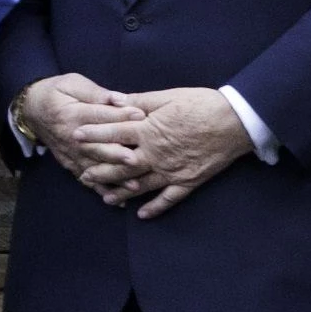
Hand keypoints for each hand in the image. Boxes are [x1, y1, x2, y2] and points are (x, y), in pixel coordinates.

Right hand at [17, 73, 146, 178]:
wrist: (32, 110)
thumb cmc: (58, 93)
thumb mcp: (73, 84)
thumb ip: (96, 93)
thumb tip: (119, 98)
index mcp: (73, 114)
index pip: (100, 115)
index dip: (120, 115)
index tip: (141, 116)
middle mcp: (72, 138)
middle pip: (97, 147)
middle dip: (117, 154)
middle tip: (135, 158)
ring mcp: (72, 154)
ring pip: (95, 168)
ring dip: (113, 178)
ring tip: (133, 186)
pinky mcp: (72, 165)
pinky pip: (87, 180)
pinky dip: (102, 190)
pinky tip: (119, 200)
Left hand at [73, 86, 252, 218]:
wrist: (235, 121)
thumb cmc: (202, 104)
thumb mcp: (168, 97)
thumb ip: (139, 102)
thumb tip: (114, 100)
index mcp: (148, 131)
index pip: (114, 134)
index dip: (93, 135)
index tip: (75, 137)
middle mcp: (155, 155)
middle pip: (121, 165)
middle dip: (101, 170)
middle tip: (83, 175)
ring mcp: (171, 171)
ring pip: (140, 185)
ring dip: (121, 192)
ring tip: (104, 197)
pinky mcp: (187, 181)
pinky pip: (168, 199)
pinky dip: (155, 208)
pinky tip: (142, 215)